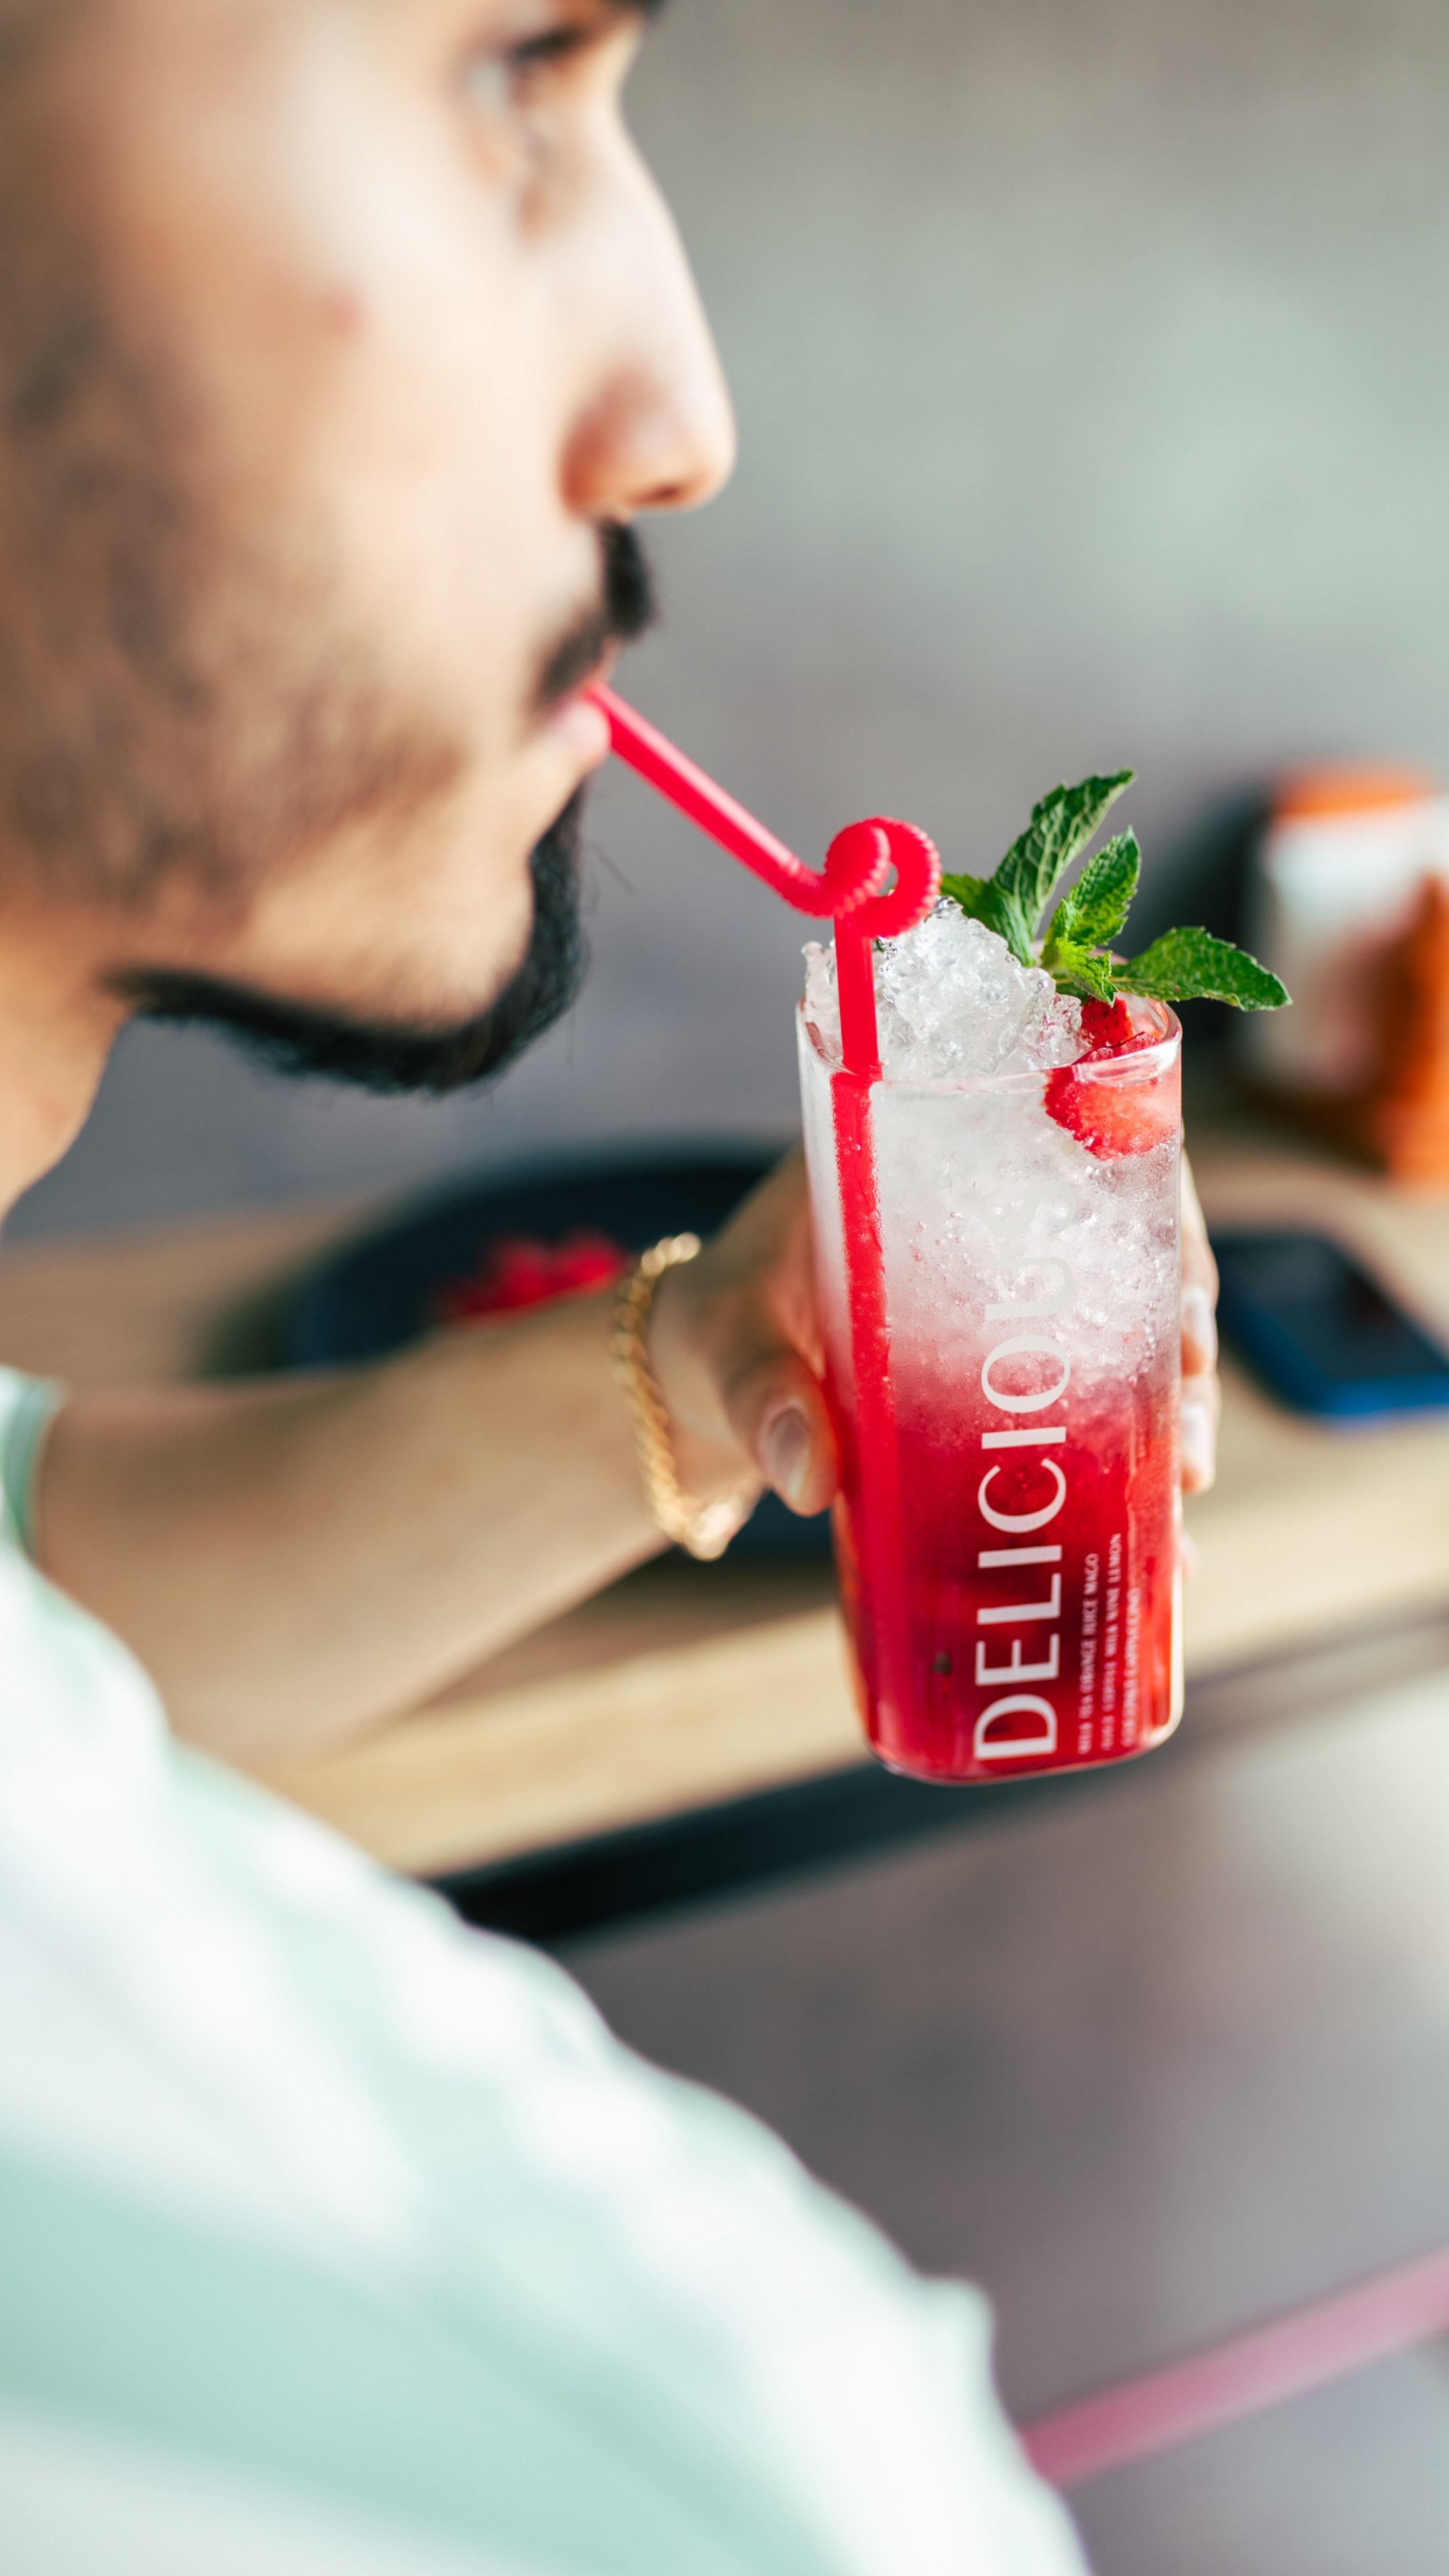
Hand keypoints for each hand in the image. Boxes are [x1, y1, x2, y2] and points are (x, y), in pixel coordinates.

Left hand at [652, 1145, 1221, 1519]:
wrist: (694, 1385)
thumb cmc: (712, 1329)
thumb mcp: (726, 1342)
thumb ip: (759, 1396)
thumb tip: (809, 1475)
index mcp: (940, 1164)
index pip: (1081, 1157)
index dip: (1156, 1222)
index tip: (1183, 1302)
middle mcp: (998, 1229)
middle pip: (1134, 1262)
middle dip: (1185, 1345)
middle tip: (1187, 1435)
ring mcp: (1012, 1313)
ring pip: (1132, 1346)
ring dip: (1173, 1415)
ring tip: (1182, 1488)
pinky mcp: (1009, 1387)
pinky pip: (1092, 1417)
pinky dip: (1129, 1477)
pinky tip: (1162, 1549)